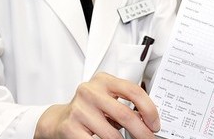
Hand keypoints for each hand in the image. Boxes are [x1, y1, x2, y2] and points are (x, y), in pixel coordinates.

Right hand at [34, 72, 159, 138]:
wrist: (59, 120)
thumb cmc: (89, 109)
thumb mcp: (108, 100)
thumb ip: (125, 104)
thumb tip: (148, 120)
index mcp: (103, 80)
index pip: (133, 91)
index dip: (149, 109)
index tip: (155, 124)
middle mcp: (90, 91)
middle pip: (125, 114)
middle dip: (142, 132)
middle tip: (149, 138)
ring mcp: (79, 109)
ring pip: (112, 134)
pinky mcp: (71, 127)